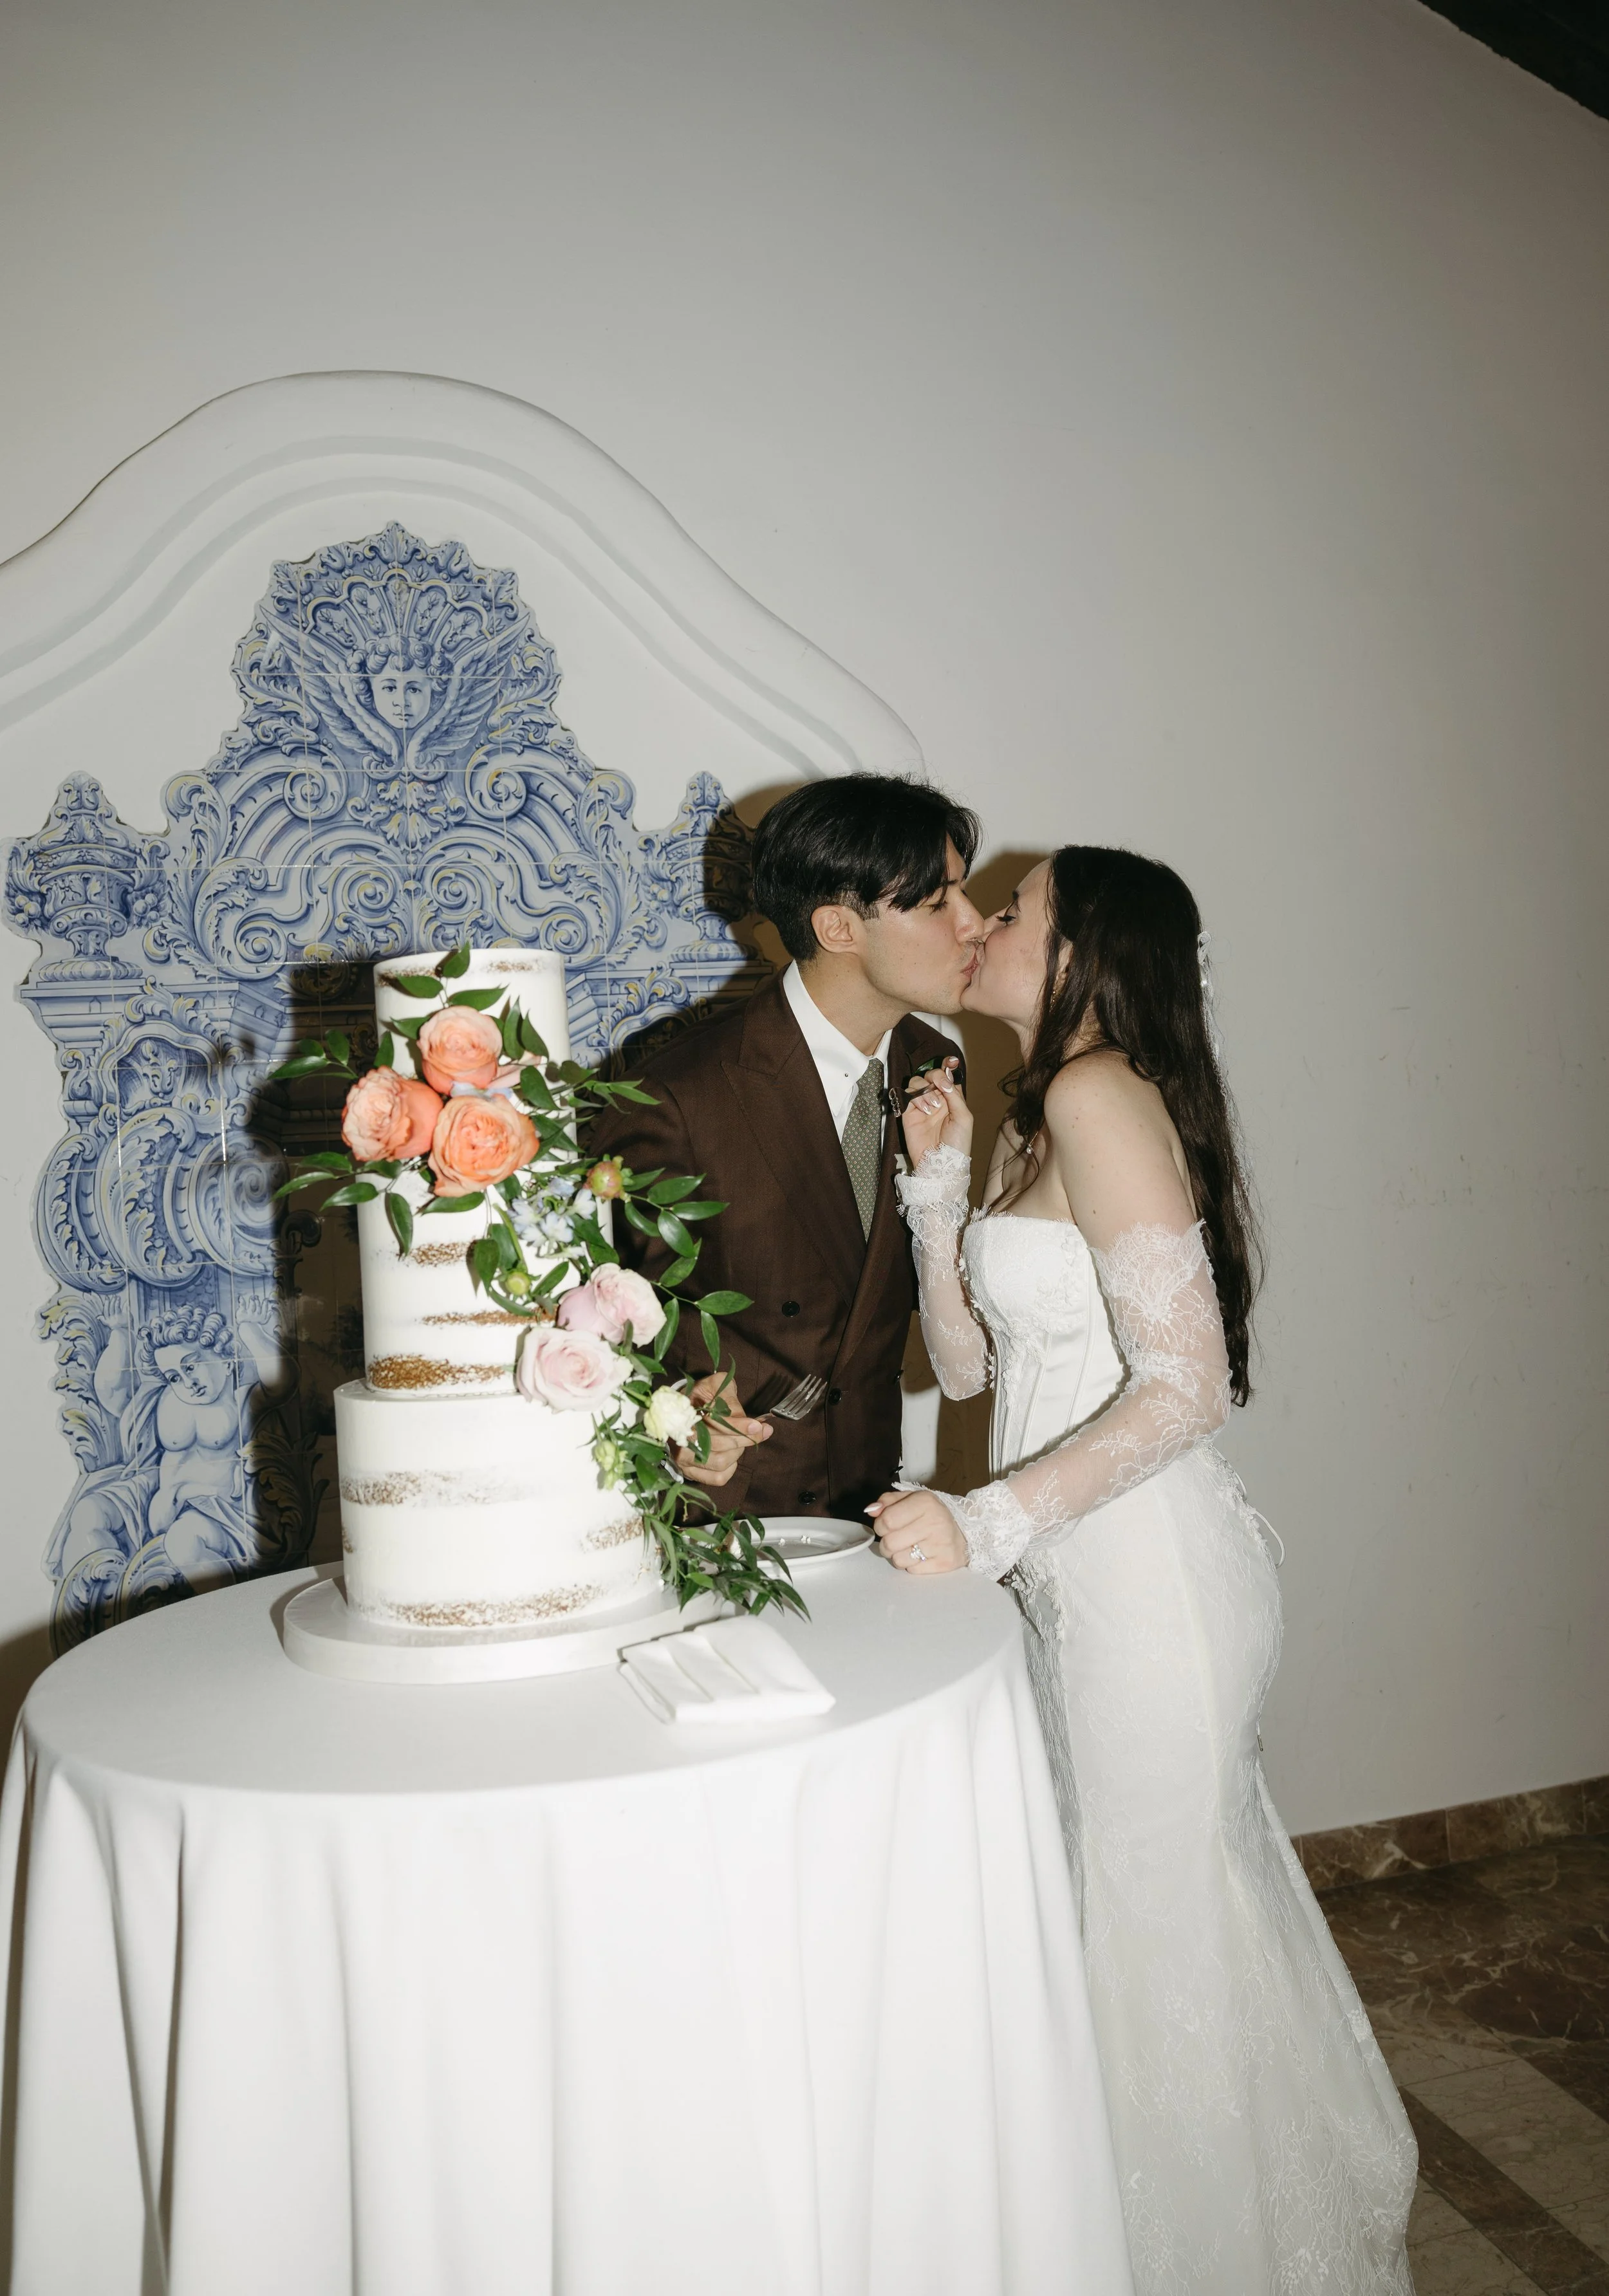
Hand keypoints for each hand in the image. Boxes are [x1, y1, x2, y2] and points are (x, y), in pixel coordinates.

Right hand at [674, 1369, 772, 1488]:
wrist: (682, 1409)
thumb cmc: (700, 1396)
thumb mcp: (714, 1386)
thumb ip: (729, 1399)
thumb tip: (747, 1420)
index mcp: (683, 1414)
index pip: (713, 1424)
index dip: (738, 1426)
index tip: (757, 1425)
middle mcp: (679, 1440)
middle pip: (718, 1445)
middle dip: (743, 1438)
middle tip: (760, 1431)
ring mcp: (683, 1459)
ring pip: (719, 1462)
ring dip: (737, 1452)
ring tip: (742, 1440)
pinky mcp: (691, 1473)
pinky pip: (717, 1478)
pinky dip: (730, 1468)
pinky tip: (730, 1455)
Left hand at [865, 1486, 968, 1573]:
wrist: (966, 1533)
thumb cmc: (933, 1516)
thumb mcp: (913, 1499)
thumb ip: (888, 1501)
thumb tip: (870, 1510)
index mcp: (925, 1502)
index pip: (885, 1521)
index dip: (880, 1526)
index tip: (887, 1526)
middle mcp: (934, 1522)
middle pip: (889, 1543)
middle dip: (887, 1544)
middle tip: (897, 1539)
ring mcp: (940, 1544)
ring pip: (898, 1560)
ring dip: (899, 1556)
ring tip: (910, 1547)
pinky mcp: (944, 1562)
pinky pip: (912, 1571)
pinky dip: (912, 1565)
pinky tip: (922, 1555)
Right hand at [902, 1058, 971, 1168]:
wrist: (940, 1163)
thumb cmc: (957, 1143)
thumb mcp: (963, 1117)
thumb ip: (955, 1095)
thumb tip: (947, 1077)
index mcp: (952, 1099)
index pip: (947, 1077)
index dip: (946, 1068)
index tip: (949, 1062)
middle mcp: (937, 1100)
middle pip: (931, 1076)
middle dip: (935, 1077)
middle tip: (939, 1087)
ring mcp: (921, 1106)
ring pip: (917, 1083)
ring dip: (925, 1090)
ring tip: (932, 1107)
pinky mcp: (908, 1113)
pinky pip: (906, 1095)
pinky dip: (914, 1098)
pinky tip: (923, 1110)